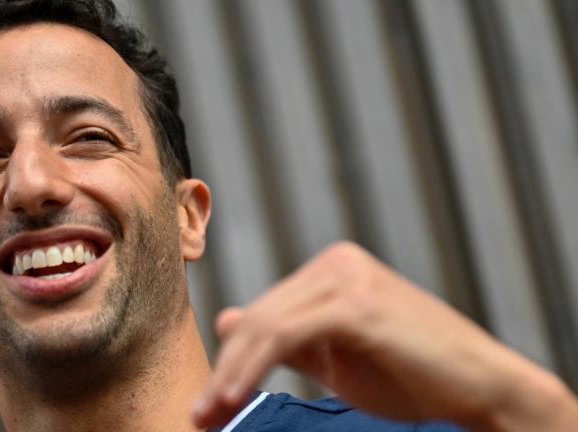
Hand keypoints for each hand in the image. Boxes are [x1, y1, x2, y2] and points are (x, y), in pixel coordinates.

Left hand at [192, 241, 577, 430]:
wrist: (480, 387)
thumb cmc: (412, 376)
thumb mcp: (334, 356)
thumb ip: (284, 338)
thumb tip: (227, 318)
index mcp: (330, 271)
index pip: (264, 314)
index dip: (231, 359)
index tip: (209, 405)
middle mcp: (335, 263)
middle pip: (258, 317)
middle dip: (225, 371)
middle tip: (201, 416)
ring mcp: (346, 278)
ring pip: (264, 325)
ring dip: (231, 374)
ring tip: (211, 415)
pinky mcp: (356, 303)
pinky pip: (285, 335)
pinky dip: (254, 368)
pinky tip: (237, 397)